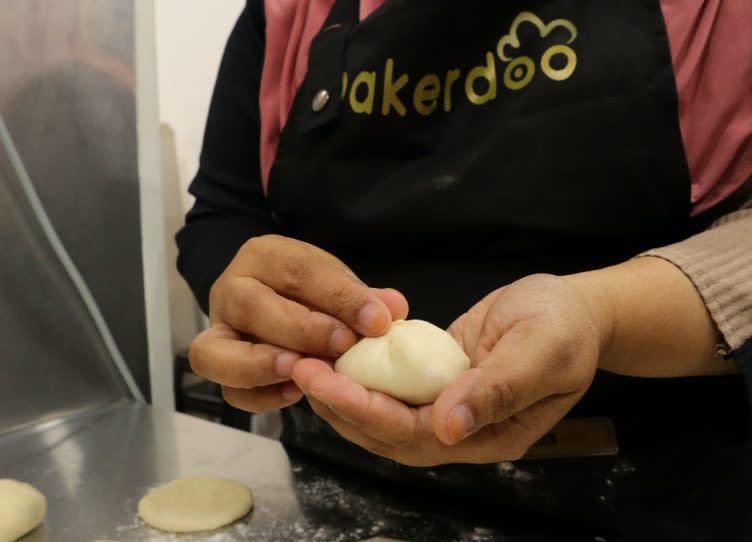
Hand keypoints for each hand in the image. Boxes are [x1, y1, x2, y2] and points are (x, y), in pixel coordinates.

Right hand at [188, 235, 408, 412]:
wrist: (278, 298)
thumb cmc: (310, 290)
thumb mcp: (336, 282)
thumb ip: (363, 297)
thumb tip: (394, 308)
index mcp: (264, 256)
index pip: (298, 271)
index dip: (340, 297)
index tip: (378, 321)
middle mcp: (231, 288)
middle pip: (250, 306)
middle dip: (302, 330)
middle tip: (344, 346)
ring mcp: (217, 330)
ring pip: (214, 352)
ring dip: (260, 365)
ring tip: (302, 373)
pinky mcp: (218, 367)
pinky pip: (228, 390)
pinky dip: (260, 396)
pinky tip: (296, 394)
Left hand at [291, 274, 601, 465]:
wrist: (573, 308)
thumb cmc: (564, 326)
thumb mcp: (541, 350)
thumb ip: (498, 389)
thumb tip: (449, 428)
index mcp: (490, 434)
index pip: (415, 434)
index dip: (366, 410)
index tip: (324, 380)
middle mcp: (463, 431)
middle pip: (389, 432)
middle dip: (341, 405)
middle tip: (300, 370)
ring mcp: (448, 407)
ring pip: (386, 414)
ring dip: (344, 395)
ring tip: (306, 366)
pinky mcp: (437, 382)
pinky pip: (394, 388)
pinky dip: (363, 376)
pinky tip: (336, 355)